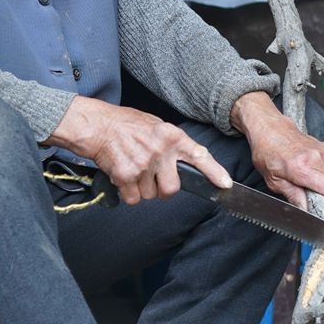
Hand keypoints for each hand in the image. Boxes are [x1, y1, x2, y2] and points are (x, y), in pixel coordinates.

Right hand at [47, 97, 230, 204]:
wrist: (97, 125)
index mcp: (171, 136)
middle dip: (162, 189)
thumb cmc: (125, 125)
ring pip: (150, 195)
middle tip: (151, 178)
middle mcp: (161, 151)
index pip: (199, 156)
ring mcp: (144, 164)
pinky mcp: (127, 176)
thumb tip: (184, 162)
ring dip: (141, 189)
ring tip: (132, 168)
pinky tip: (122, 176)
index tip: (226, 185)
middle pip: (172, 189)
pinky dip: (127, 193)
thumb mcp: (156, 125)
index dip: (214, 172)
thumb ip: (171, 143)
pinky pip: (133, 199)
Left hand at [230, 91, 323, 209]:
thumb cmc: (267, 152)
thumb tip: (306, 210)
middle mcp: (317, 157)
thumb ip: (293, 196)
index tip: (320, 210)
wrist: (270, 128)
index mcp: (302, 166)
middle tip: (314, 201)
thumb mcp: (274, 180)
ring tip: (309, 184)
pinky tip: (311, 174)